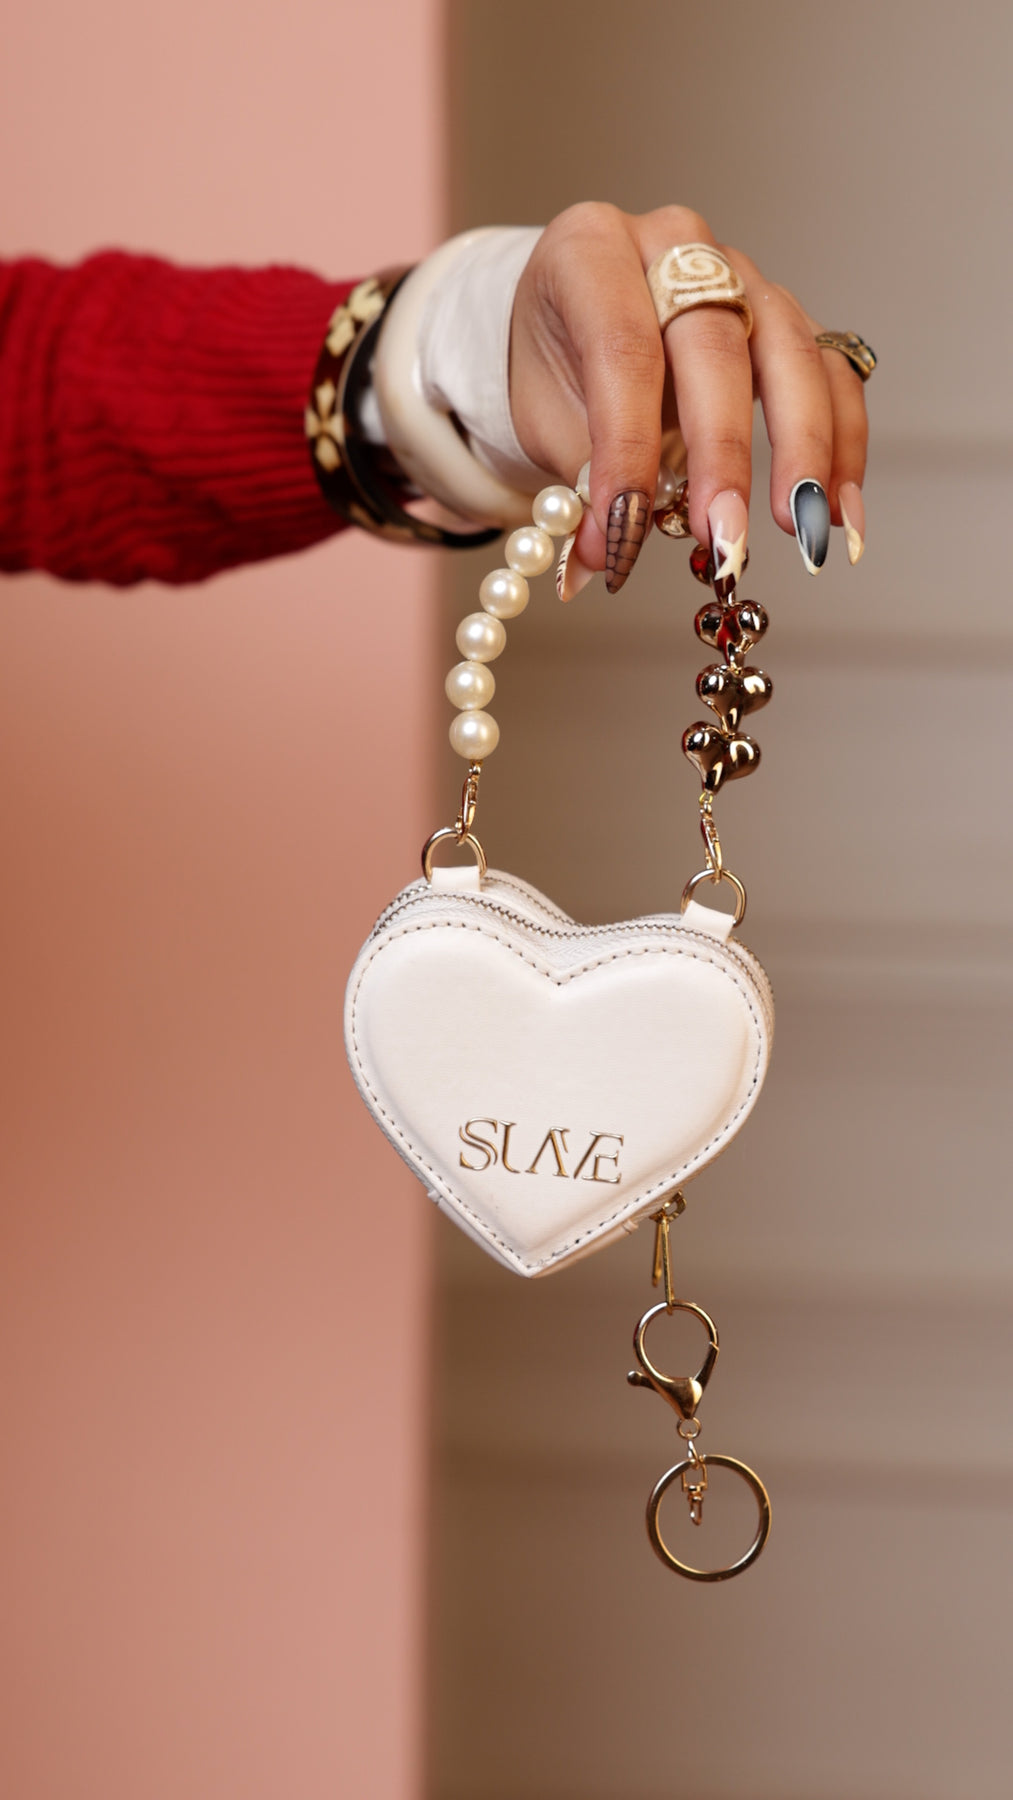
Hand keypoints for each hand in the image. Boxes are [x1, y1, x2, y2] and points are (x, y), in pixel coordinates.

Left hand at [509, 202, 868, 591]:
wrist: (572, 331)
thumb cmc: (556, 369)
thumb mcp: (543, 419)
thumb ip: (580, 481)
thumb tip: (599, 556)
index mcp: (592, 252)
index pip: (623, 349)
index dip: (628, 446)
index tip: (629, 530)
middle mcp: (673, 245)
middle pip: (716, 346)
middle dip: (724, 455)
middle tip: (726, 537)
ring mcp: (740, 273)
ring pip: (791, 353)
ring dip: (804, 451)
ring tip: (802, 530)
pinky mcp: (786, 314)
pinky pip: (829, 372)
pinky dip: (841, 445)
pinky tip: (839, 512)